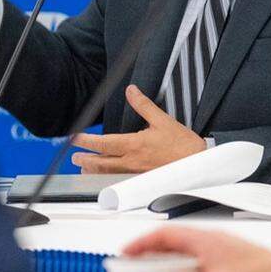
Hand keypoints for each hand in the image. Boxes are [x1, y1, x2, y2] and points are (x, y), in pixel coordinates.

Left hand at [71, 85, 205, 172]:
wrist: (196, 164)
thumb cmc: (182, 145)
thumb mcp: (162, 120)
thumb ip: (143, 105)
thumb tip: (131, 91)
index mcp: (135, 145)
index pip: (104, 143)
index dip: (87, 141)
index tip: (75, 138)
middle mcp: (131, 161)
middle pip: (101, 162)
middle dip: (85, 159)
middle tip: (74, 156)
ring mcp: (135, 173)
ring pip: (108, 174)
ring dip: (93, 170)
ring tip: (83, 167)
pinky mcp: (141, 180)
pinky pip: (119, 180)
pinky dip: (107, 178)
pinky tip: (104, 176)